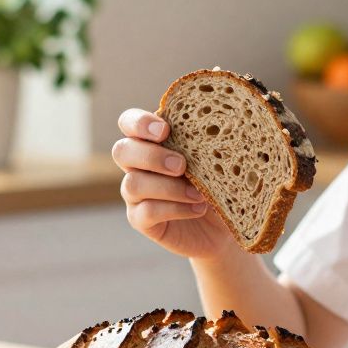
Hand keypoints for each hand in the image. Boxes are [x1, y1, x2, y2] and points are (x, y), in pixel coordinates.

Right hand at [112, 108, 232, 258]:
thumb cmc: (222, 183)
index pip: (129, 122)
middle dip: (151, 156)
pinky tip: (198, 208)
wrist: (226, 224)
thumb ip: (208, 142)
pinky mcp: (140, 220)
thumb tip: (216, 126)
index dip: (139, 122)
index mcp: (154, 141)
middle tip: (182, 165)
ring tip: (199, 194)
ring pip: (133, 184)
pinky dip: (174, 209)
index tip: (165, 130)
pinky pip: (146, 212)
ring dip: (168, 187)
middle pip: (122, 151)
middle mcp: (139, 165)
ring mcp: (136, 194)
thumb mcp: (219, 160)